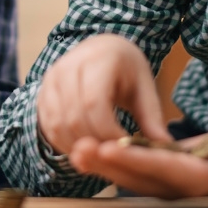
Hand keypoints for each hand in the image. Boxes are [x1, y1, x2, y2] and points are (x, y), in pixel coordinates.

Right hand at [37, 33, 169, 154]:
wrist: (100, 48)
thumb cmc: (126, 68)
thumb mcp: (144, 87)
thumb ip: (151, 117)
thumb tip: (165, 147)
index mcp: (99, 59)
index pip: (95, 104)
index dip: (108, 133)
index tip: (125, 149)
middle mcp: (68, 66)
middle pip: (74, 118)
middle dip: (94, 144)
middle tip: (113, 159)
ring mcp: (51, 79)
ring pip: (58, 125)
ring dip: (77, 147)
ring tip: (99, 157)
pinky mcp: (42, 92)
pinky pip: (48, 126)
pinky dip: (64, 143)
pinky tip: (83, 150)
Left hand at [69, 125, 207, 200]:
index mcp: (199, 178)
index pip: (163, 167)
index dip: (136, 158)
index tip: (109, 146)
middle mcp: (178, 186)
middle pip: (137, 176)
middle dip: (108, 163)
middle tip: (80, 147)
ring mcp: (165, 184)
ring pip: (127, 176)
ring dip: (101, 165)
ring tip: (75, 149)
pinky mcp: (157, 177)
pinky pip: (128, 171)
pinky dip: (106, 162)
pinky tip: (83, 151)